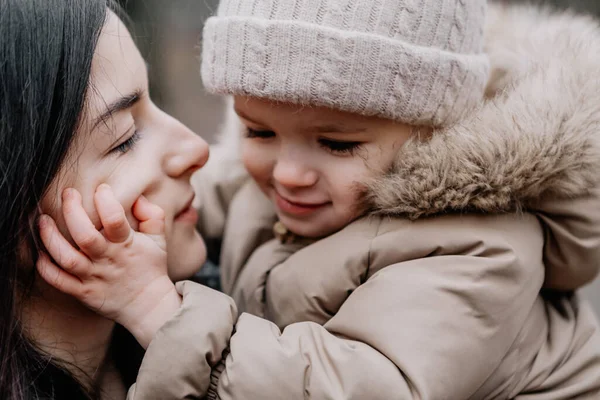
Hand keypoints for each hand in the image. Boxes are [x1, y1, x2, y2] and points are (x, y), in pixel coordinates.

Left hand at [37, 184, 180, 347]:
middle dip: (72, 211)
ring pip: (67, 258)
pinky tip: (40, 253)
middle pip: (85, 236)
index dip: (106, 200)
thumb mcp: (159, 239)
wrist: (149, 305)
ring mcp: (94, 277)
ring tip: (43, 220)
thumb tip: (137, 198)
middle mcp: (108, 260)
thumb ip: (153, 215)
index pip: (115, 219)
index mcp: (127, 245)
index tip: (101, 189)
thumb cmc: (151, 267)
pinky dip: (46, 268)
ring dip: (51, 238)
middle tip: (67, 193)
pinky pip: (59, 282)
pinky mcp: (84, 293)